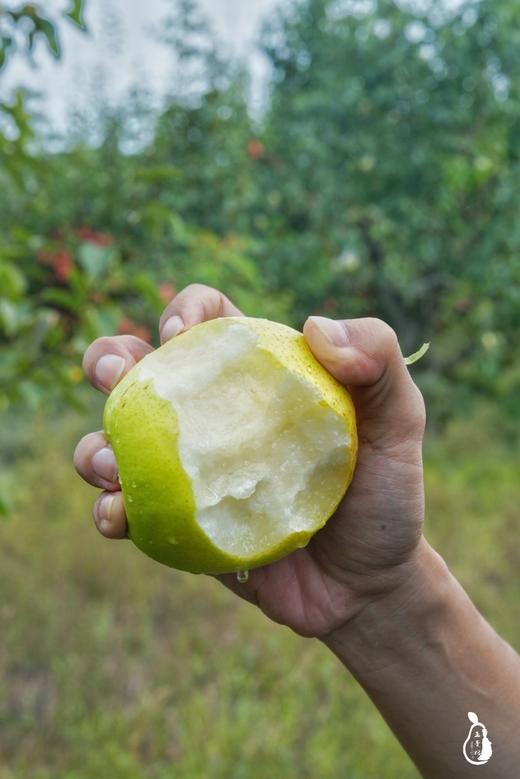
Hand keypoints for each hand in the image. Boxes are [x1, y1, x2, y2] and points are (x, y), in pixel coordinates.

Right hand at [74, 283, 425, 637]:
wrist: (368, 585)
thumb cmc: (384, 496)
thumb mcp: (400, 424)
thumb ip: (380, 363)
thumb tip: (314, 326)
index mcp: (257, 377)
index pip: (208, 320)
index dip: (184, 311)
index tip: (180, 335)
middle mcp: (213, 416)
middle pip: (140, 369)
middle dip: (108, 359)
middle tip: (115, 377)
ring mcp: (189, 471)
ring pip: (115, 440)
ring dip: (94, 444)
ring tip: (109, 464)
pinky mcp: (175, 525)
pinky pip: (125, 511)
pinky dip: (109, 509)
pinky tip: (120, 517)